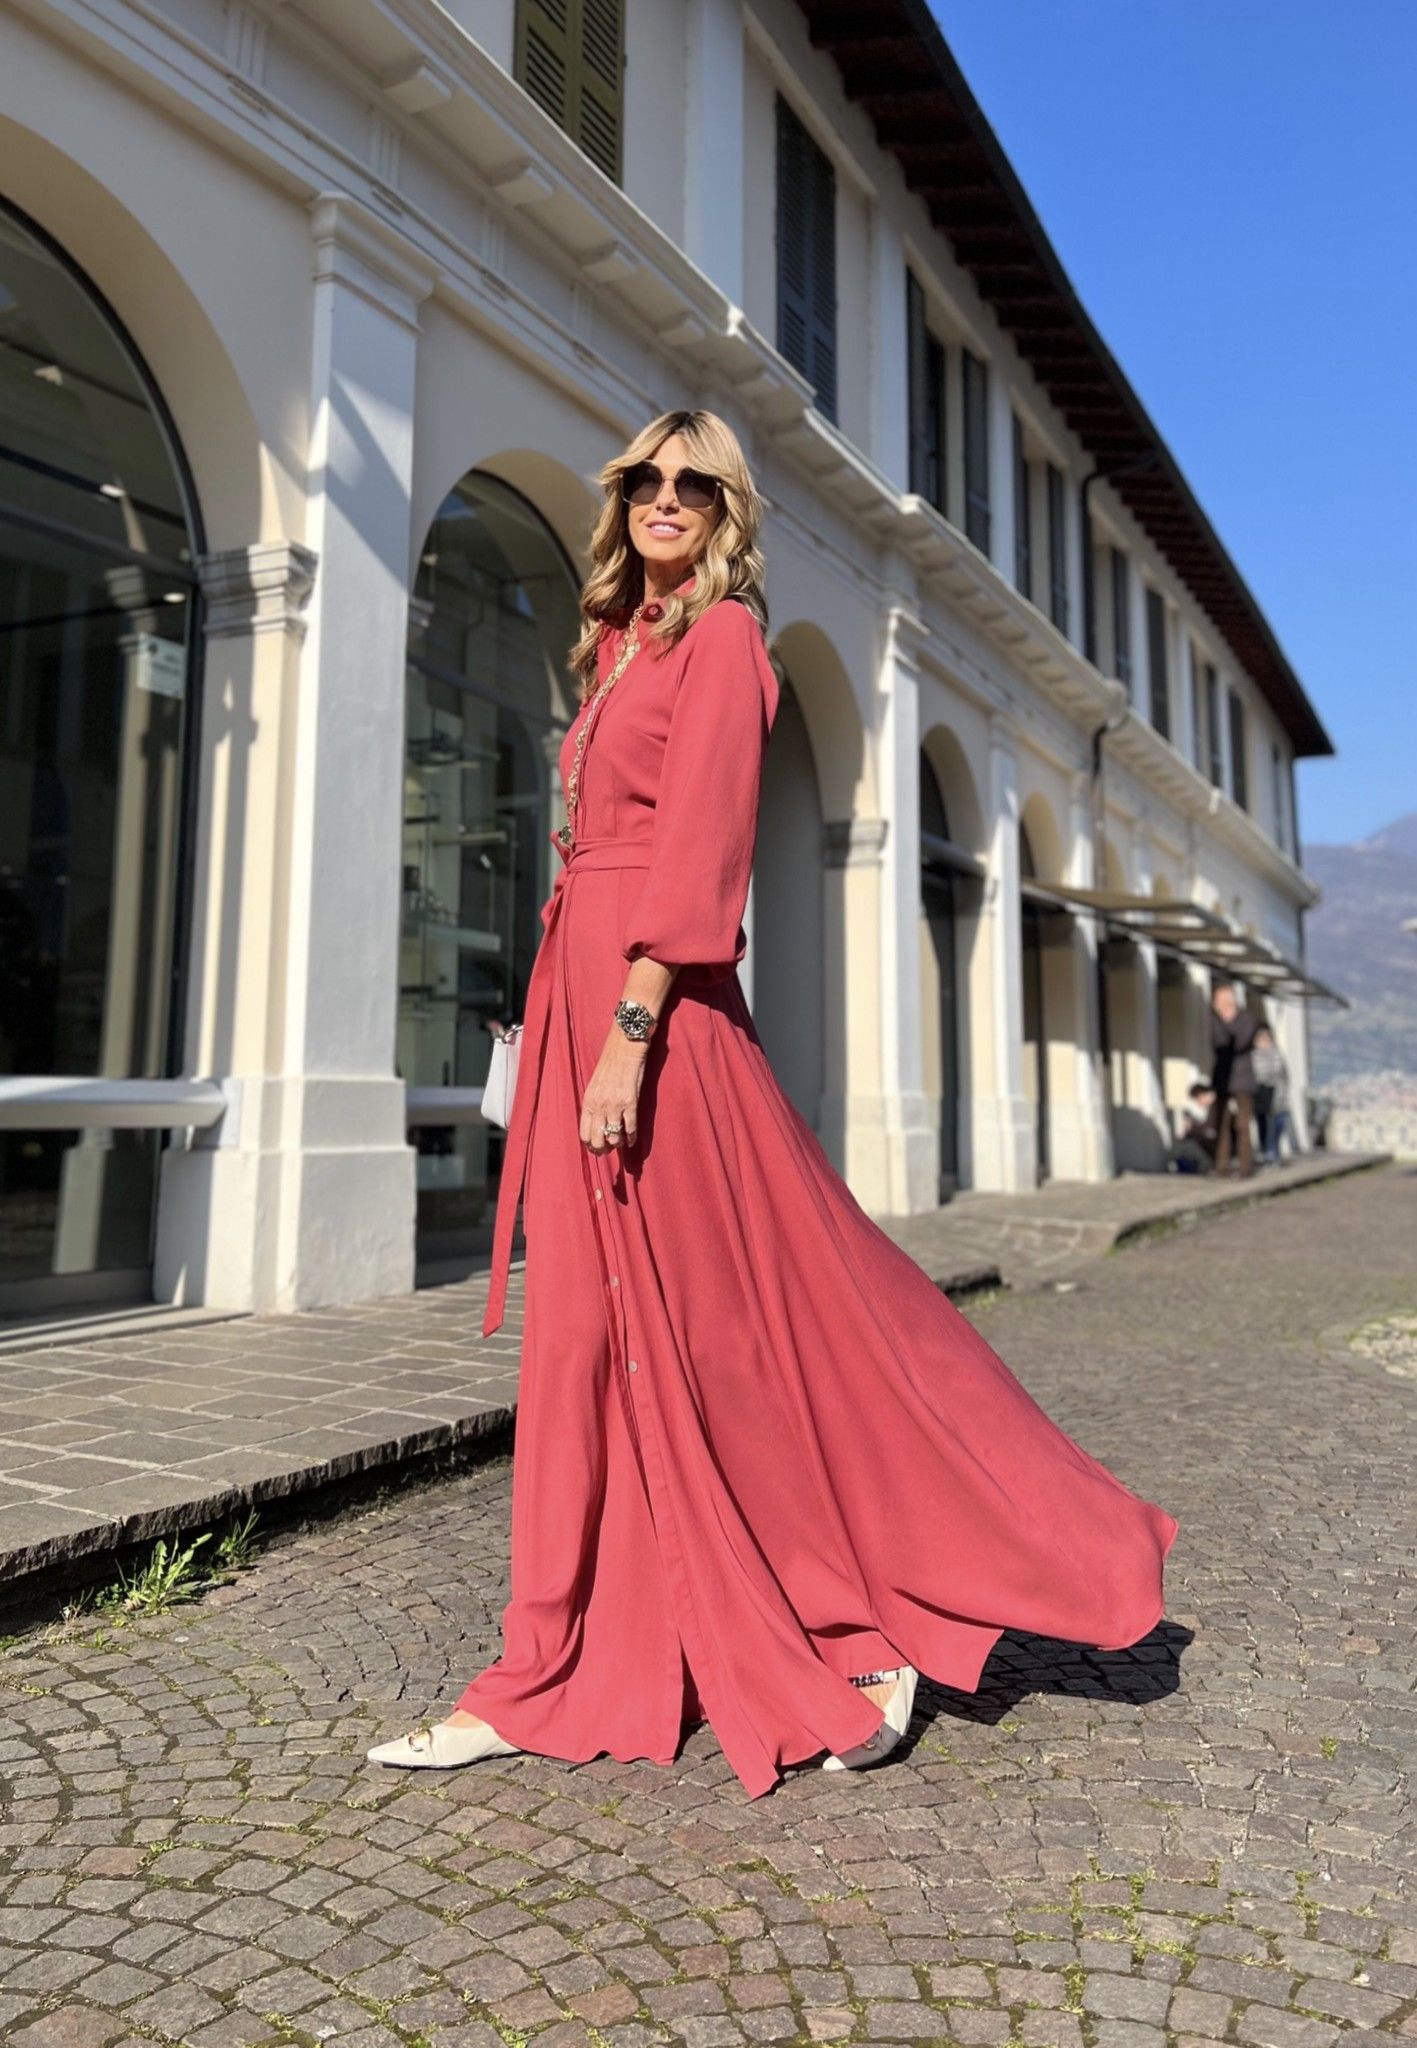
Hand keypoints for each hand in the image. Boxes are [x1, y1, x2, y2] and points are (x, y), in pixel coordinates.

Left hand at [580, 1030, 648, 1154]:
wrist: (624, 1049)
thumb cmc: (610, 1065)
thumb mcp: (594, 1085)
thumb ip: (594, 1104)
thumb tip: (596, 1122)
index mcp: (588, 1102)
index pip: (584, 1132)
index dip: (590, 1145)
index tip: (596, 1148)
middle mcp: (599, 1106)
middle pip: (597, 1139)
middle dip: (603, 1149)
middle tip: (608, 1151)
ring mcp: (615, 1105)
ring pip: (614, 1136)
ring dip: (618, 1143)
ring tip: (620, 1142)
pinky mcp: (630, 1103)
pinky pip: (630, 1127)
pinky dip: (632, 1137)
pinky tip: (632, 1141)